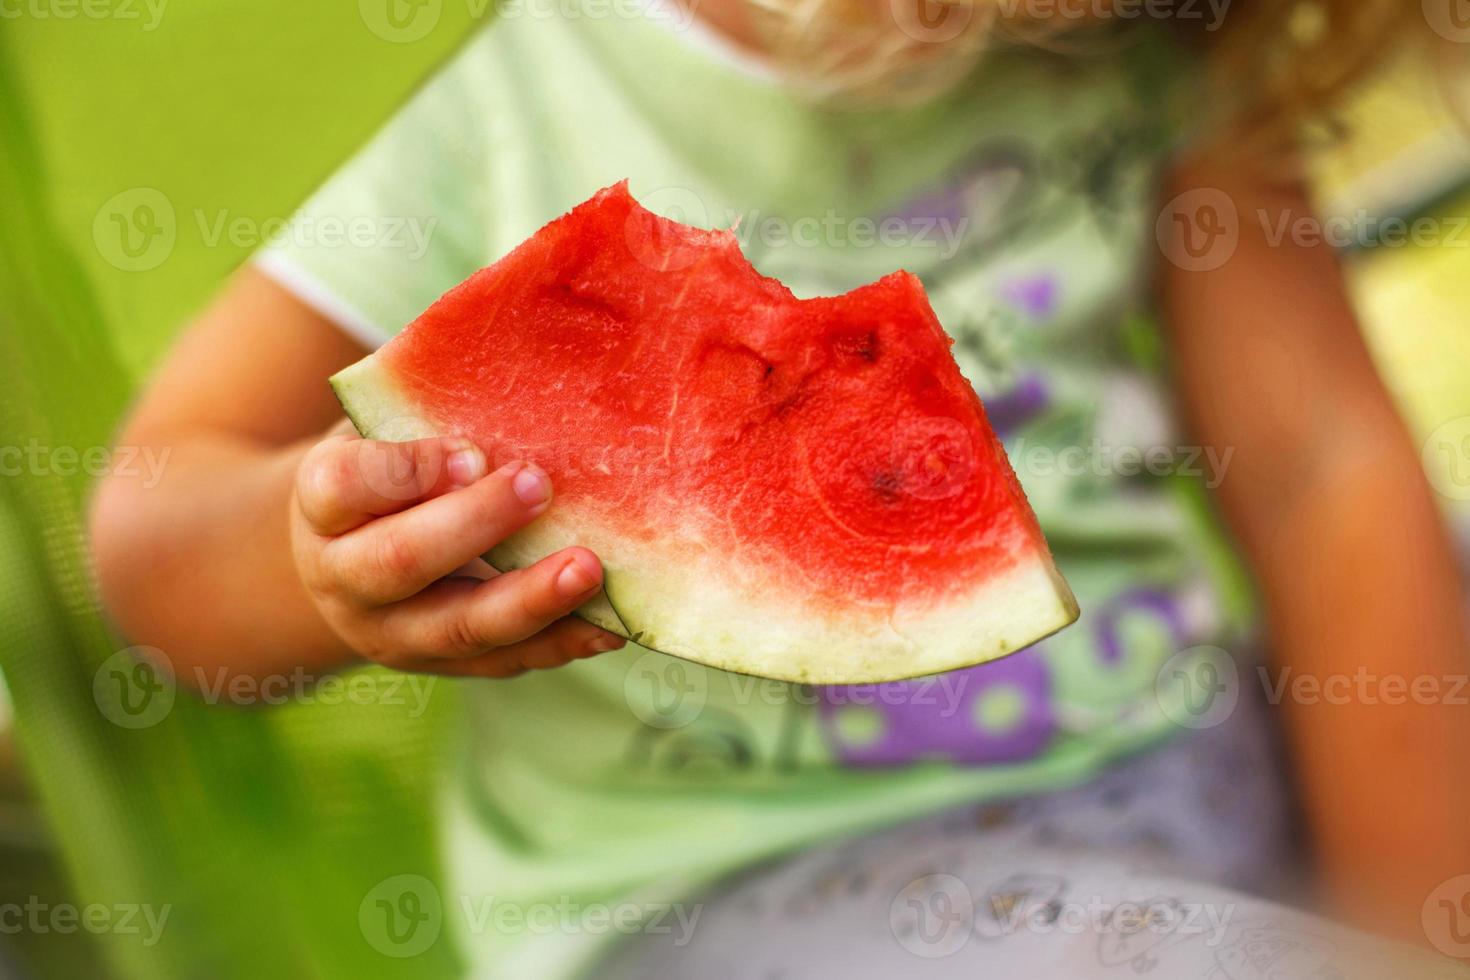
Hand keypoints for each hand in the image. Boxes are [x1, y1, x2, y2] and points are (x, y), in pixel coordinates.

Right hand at [290, 426, 624, 676]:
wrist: (349, 561)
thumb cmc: (387, 471)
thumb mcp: (381, 431)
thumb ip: (423, 410)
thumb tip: (505, 358)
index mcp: (324, 503)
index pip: (348, 485)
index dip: (410, 470)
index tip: (472, 451)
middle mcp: (346, 577)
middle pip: (402, 560)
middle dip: (475, 525)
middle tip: (538, 486)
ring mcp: (395, 632)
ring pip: (460, 627)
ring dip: (530, 599)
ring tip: (589, 568)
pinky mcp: (447, 666)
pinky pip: (507, 661)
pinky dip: (563, 642)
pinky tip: (610, 621)